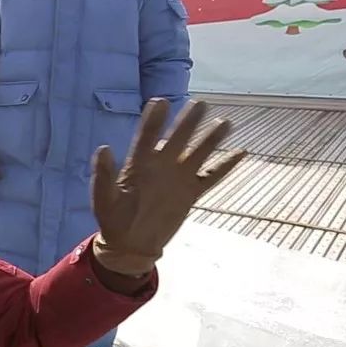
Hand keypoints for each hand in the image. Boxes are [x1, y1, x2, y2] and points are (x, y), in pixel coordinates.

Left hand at [90, 99, 245, 275]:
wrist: (130, 244)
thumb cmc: (113, 219)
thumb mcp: (103, 199)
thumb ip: (103, 175)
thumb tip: (103, 148)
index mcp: (139, 164)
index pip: (148, 136)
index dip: (154, 120)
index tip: (161, 101)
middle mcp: (161, 165)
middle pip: (178, 138)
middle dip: (188, 121)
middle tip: (200, 103)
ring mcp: (178, 178)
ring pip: (198, 152)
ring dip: (211, 138)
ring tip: (225, 122)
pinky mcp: (190, 193)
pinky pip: (211, 177)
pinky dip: (226, 166)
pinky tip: (241, 152)